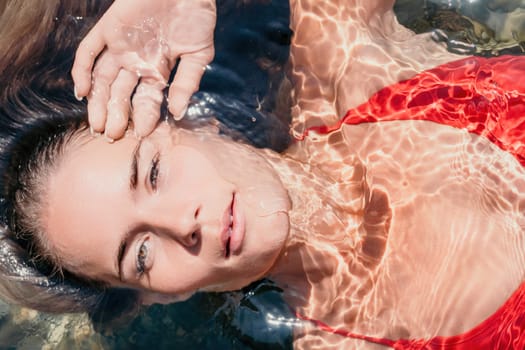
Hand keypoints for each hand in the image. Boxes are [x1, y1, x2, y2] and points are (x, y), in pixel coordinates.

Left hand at [72, 0, 215, 138]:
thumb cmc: (196, 17)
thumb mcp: (199, 54)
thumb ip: (188, 83)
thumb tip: (178, 113)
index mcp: (158, 70)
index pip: (147, 100)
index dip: (144, 117)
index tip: (142, 135)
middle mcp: (136, 62)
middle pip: (121, 94)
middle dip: (117, 116)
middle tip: (112, 136)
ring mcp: (121, 47)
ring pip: (103, 80)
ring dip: (99, 103)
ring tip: (97, 125)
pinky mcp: (108, 29)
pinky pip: (88, 52)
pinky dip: (82, 71)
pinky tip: (82, 92)